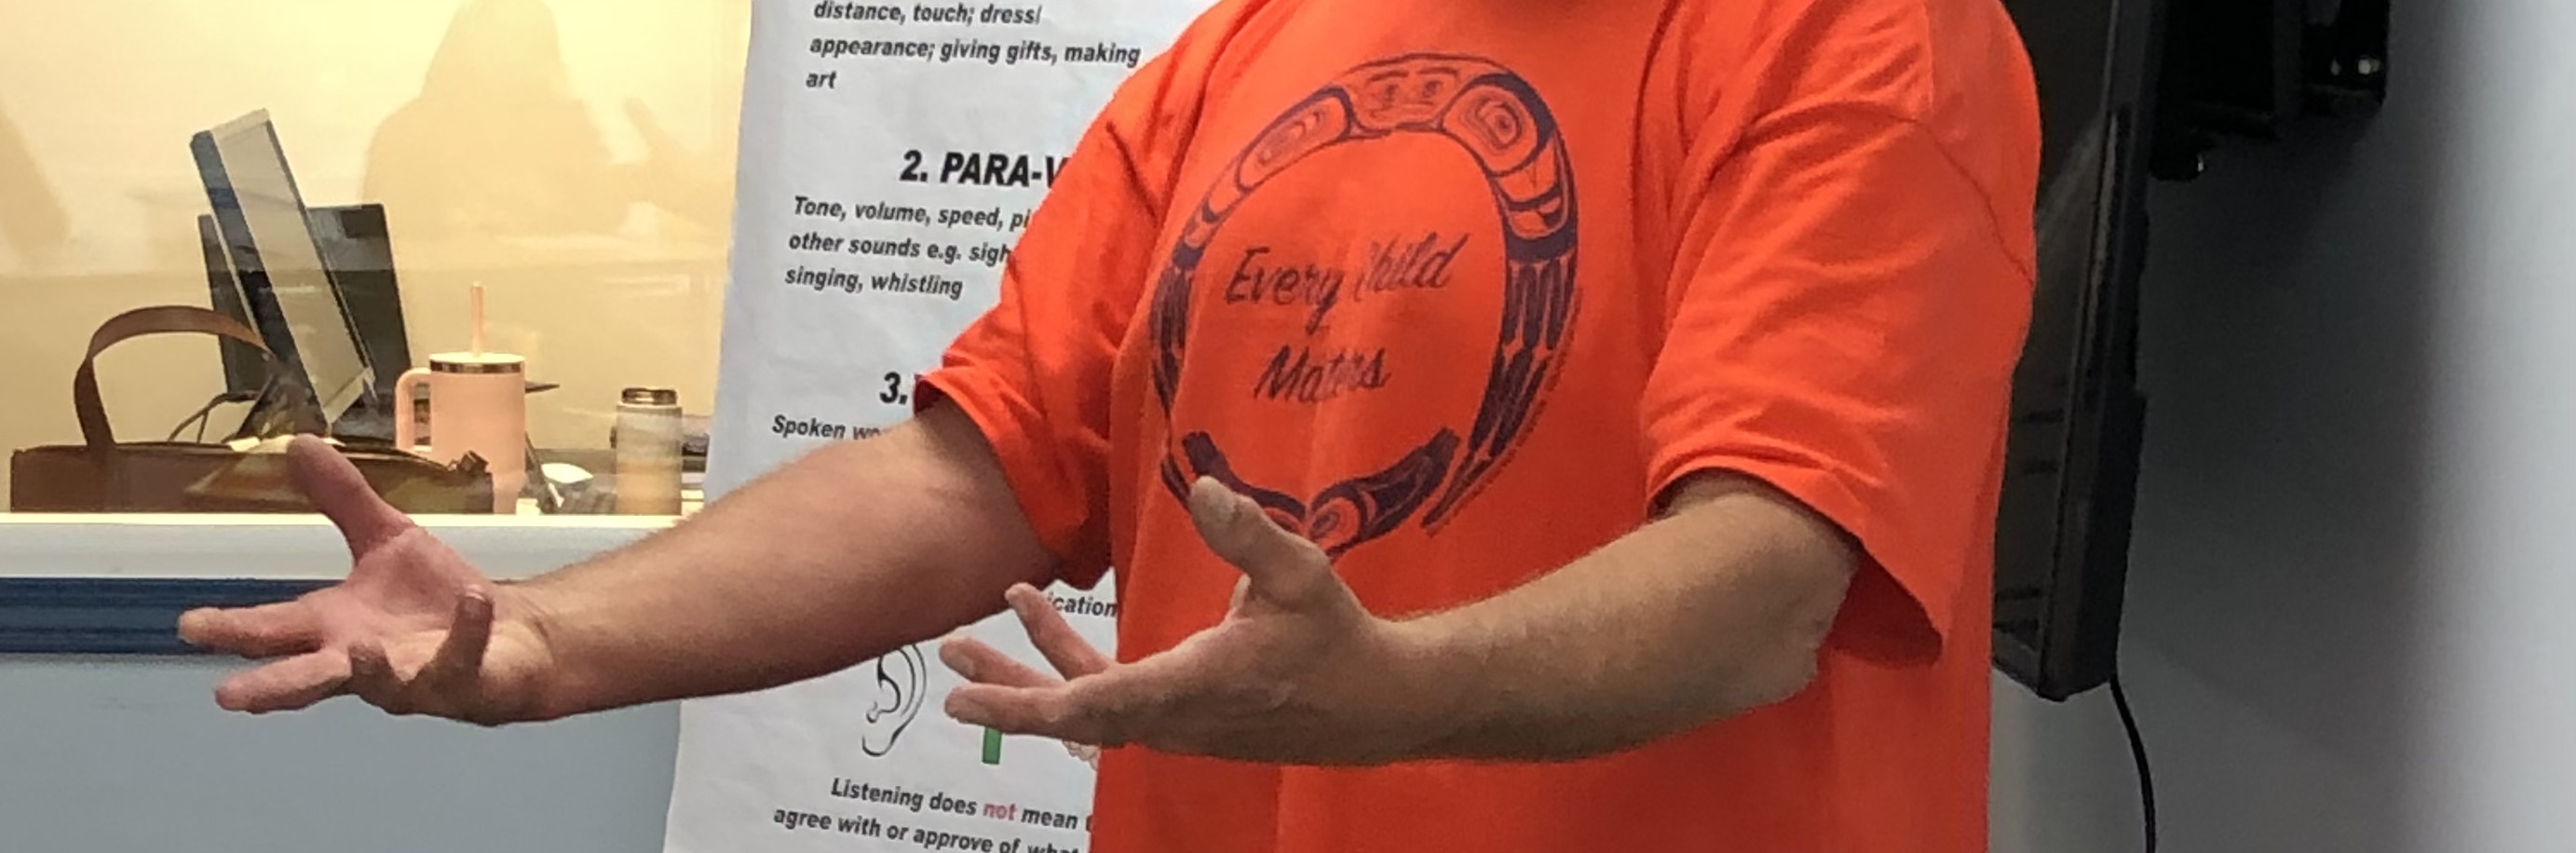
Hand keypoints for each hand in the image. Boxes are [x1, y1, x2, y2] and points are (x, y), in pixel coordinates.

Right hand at [178, 437, 557, 724]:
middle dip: (273, 685)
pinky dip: (467, 629)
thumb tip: (297, 443)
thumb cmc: (432, 599)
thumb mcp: (386, 538)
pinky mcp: (463, 678)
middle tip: (229, 697)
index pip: (273, 630)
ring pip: (385, 684)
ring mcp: (412, 677)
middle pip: (310, 676)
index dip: (232, 628)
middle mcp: (363, 660)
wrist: (509, 635)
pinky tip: (475, 598)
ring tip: (356, 650)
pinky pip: (462, 655)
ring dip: (371, 669)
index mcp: (334, 626)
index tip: (189, 626)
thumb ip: (342, 498)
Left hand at [937, 478, 1440, 764]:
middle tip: (949, 671)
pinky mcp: (1184, 717)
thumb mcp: (1300, 574)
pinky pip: (1113, 699)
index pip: (1090, 704)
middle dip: (1007, 689)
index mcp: (1192, 685)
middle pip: (1070, 714)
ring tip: (974, 640)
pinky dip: (1074, 670)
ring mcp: (1176, 723)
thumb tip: (1204, 486)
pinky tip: (1050, 632)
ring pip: (1087, 706)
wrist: (1377, 702)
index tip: (965, 699)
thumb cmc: (1338, 638)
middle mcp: (1174, 716)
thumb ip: (1248, 532)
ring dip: (1032, 673)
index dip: (1023, 703)